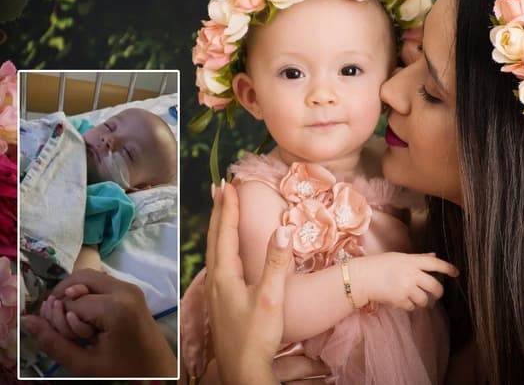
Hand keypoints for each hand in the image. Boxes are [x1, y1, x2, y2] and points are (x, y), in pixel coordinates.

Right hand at [21, 270, 175, 376]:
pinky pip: (101, 283)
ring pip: (88, 277)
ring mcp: (131, 287)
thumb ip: (53, 341)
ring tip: (82, 324)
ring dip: (76, 297)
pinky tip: (92, 320)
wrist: (157, 369)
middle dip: (65, 299)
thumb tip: (27, 319)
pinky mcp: (132, 289)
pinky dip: (88, 296)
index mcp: (115, 307)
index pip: (70, 302)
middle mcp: (125, 289)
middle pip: (78, 278)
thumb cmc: (123, 369)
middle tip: (68, 326)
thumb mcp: (84, 363)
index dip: (63, 321)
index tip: (75, 339)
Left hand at [204, 180, 298, 384]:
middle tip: (220, 188)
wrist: (243, 370)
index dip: (228, 208)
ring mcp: (216, 293)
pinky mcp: (221, 303)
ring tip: (221, 212)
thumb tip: (283, 229)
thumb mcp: (271, 298)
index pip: (225, 233)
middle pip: (214, 238)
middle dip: (219, 212)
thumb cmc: (257, 335)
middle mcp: (216, 281)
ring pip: (214, 251)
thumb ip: (276, 263)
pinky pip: (218, 264)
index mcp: (225, 275)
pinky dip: (222, 247)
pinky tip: (227, 253)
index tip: (229, 184)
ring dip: (218, 228)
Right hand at [350, 252, 458, 310]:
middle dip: (439, 292)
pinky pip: (413, 307)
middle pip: (435, 286)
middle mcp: (412, 274)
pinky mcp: (400, 300)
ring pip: (425, 299)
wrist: (362, 277)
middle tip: (436, 294)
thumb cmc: (379, 265)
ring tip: (417, 299)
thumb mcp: (400, 257)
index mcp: (412, 261)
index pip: (436, 264)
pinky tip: (404, 301)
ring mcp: (406, 287)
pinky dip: (411, 306)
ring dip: (424, 302)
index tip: (456, 273)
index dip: (448, 268)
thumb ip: (418, 258)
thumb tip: (434, 256)